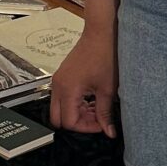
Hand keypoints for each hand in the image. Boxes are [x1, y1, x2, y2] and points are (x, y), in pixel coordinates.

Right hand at [49, 24, 118, 138]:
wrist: (100, 33)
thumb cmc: (104, 56)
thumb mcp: (107, 89)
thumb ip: (105, 113)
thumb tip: (108, 131)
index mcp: (68, 90)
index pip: (69, 122)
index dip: (86, 127)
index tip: (101, 124)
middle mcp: (58, 85)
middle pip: (58, 118)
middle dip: (77, 123)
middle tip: (95, 120)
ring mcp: (58, 80)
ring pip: (59, 108)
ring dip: (76, 113)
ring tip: (96, 108)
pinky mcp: (62, 76)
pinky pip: (62, 97)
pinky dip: (75, 103)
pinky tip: (91, 99)